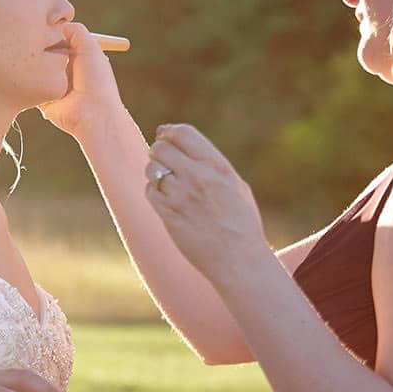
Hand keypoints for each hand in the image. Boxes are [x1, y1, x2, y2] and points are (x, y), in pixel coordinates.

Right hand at [38, 21, 124, 140]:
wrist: (92, 113)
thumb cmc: (95, 79)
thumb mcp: (90, 46)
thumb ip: (75, 30)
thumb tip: (55, 25)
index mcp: (77, 56)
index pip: (57, 39)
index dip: (49, 34)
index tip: (41, 29)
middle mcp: (64, 69)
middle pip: (43, 51)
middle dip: (38, 47)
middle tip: (34, 44)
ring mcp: (52, 84)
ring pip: (34, 67)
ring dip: (32, 64)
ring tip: (33, 62)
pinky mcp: (42, 98)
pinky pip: (29, 85)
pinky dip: (28, 81)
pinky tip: (29, 77)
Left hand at [144, 123, 271, 283]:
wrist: (238, 259)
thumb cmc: (242, 223)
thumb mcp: (236, 186)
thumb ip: (213, 165)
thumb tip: (188, 147)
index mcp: (217, 166)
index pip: (183, 133)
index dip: (169, 131)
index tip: (164, 135)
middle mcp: (197, 177)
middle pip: (161, 147)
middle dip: (158, 150)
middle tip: (161, 158)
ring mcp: (181, 196)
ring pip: (152, 169)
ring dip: (154, 172)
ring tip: (164, 180)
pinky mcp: (168, 214)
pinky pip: (149, 192)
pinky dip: (153, 192)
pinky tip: (165, 199)